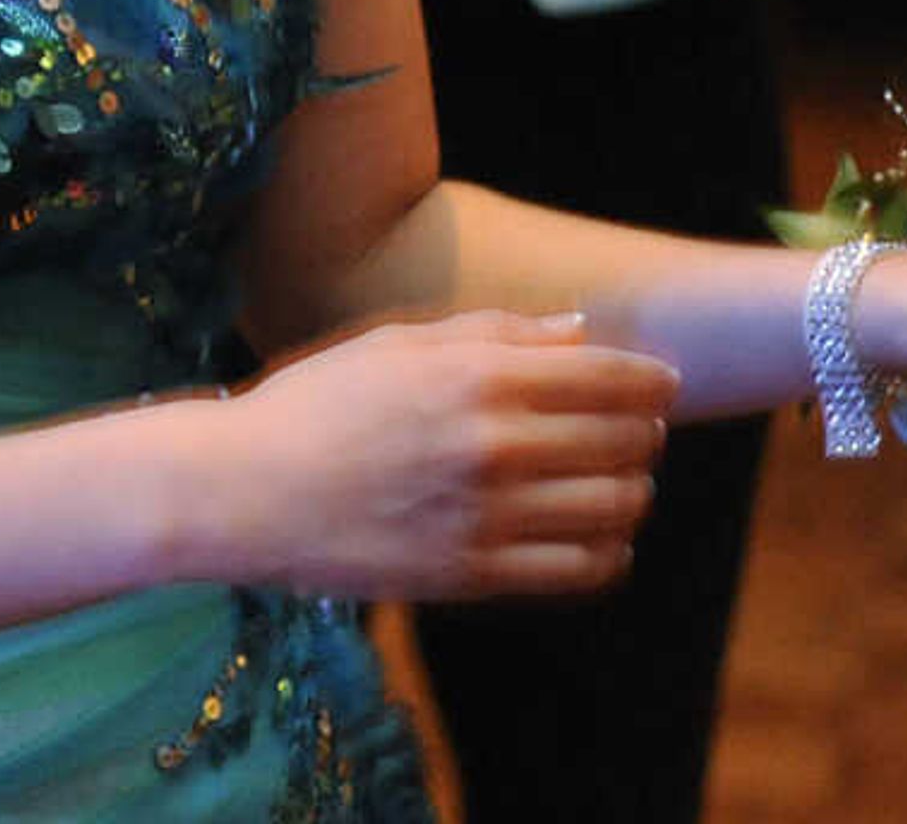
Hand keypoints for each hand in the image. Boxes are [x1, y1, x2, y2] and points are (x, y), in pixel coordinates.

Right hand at [193, 309, 675, 600]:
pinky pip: (580, 569)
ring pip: (616, 507)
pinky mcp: (473, 573)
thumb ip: (496, 333)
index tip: (661, 384)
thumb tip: (582, 334)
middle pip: (627, 442)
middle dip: (647, 433)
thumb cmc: (316, 404)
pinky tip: (595, 537)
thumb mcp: (398, 344)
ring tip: (618, 482)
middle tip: (639, 431)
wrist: (245, 489)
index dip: (652, 380)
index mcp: (478, 377)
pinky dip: (608, 552)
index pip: (612, 378)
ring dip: (633, 491)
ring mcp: (487, 515)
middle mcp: (494, 445)